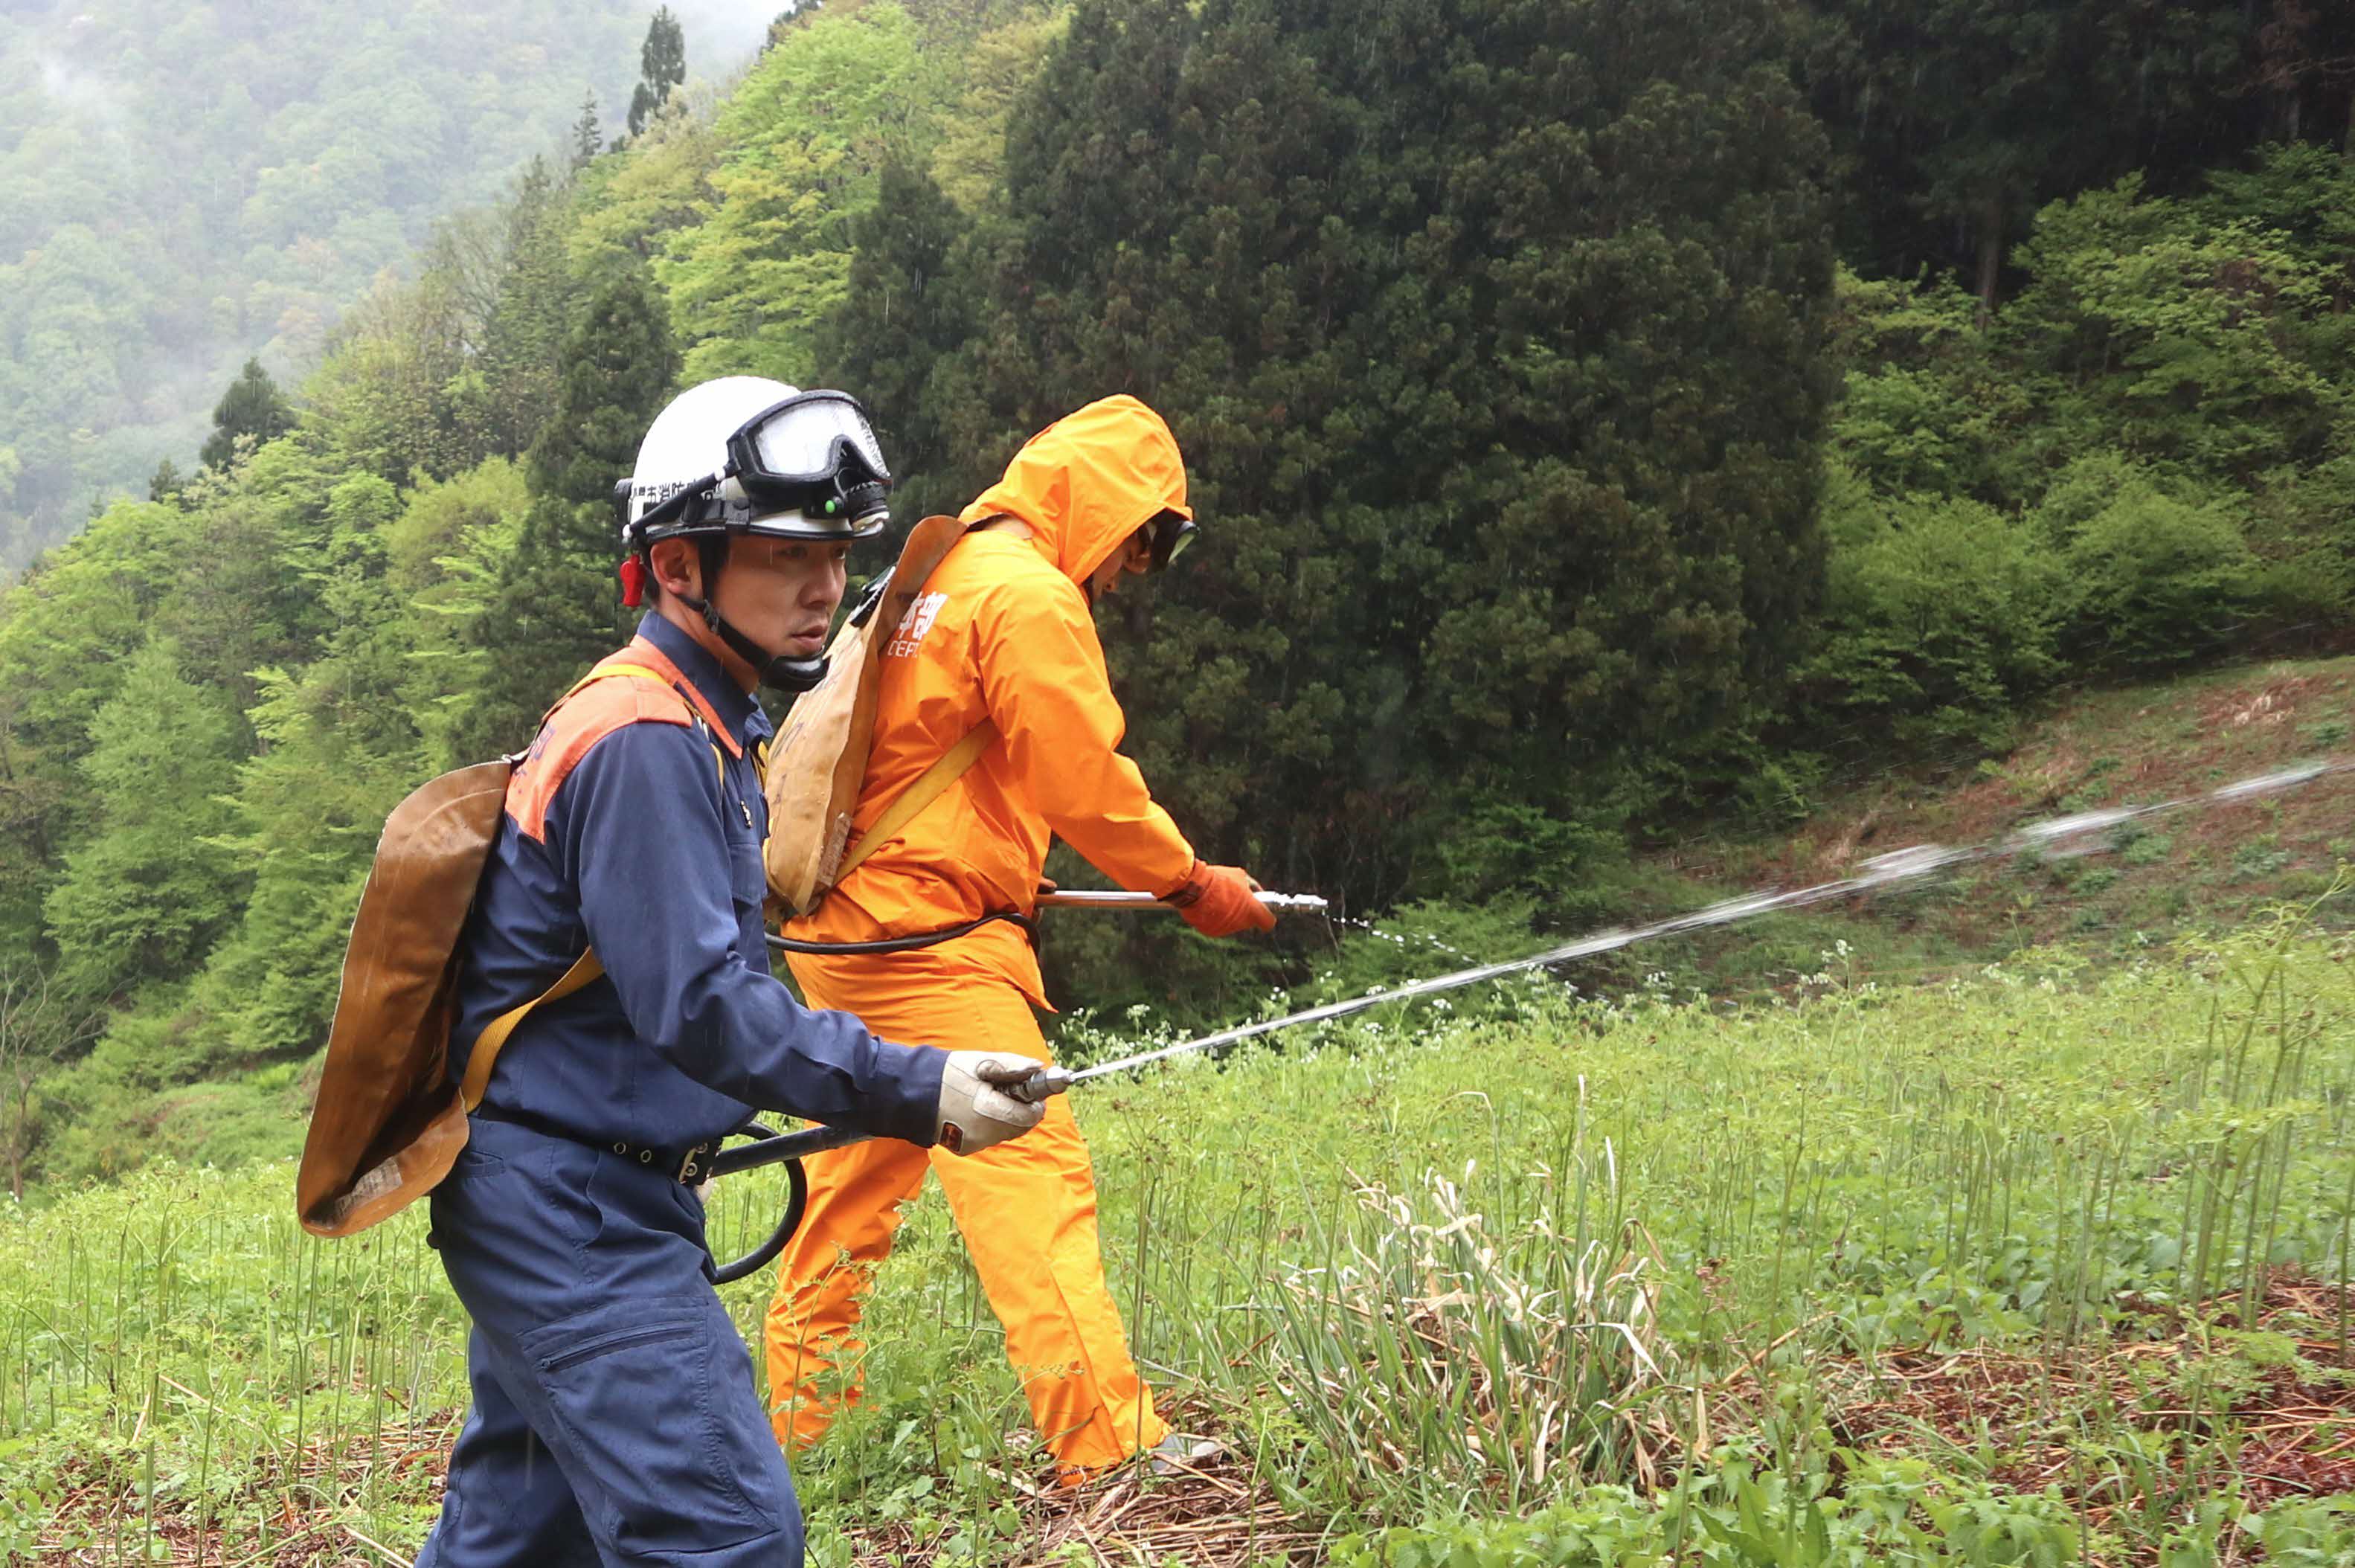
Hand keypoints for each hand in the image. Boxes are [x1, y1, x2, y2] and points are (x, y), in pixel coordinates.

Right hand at [935, 1050, 1048, 1154]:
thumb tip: (1037, 1069)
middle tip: (1006, 1091)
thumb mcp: (981, 1063)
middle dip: (1020, 1109)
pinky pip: (990, 1137)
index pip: (1031, 1116)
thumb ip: (1012, 1065)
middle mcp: (984, 1133)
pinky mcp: (965, 1149)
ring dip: (1006, 1117)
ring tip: (987, 1098)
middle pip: (1021, 1126)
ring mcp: (974, 1143)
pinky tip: (975, 1110)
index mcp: (989, 1111)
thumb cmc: (949, 1074)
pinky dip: (990, 1125)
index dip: (1035, 1101)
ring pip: (1006, 1132)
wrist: (915, 1092)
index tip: (1027, 1088)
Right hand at [1161, 859, 1276, 936]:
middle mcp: (1241, 924)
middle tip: (1235, 898)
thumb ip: (1251, 886)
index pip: (1268, 922)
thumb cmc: (1219, 879)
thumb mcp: (1240, 875)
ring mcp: (1226, 930)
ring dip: (1229, 914)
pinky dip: (1215, 917)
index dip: (1266, 916)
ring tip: (1218, 898)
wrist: (1194, 888)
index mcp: (1252, 911)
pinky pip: (1218, 925)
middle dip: (1244, 911)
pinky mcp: (1212, 932)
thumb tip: (1256, 891)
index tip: (1262, 909)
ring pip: (1233, 923)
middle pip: (1248, 921)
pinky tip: (1209, 905)